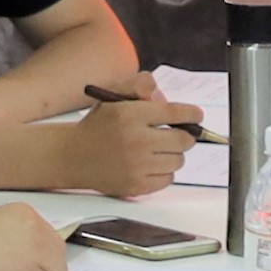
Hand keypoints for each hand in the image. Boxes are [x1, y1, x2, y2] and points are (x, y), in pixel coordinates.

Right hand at [72, 84, 196, 198]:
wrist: (73, 156)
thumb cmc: (98, 125)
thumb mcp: (113, 94)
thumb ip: (139, 84)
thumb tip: (163, 97)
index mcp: (130, 114)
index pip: (175, 113)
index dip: (192, 114)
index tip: (197, 116)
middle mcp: (135, 140)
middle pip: (184, 140)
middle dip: (184, 135)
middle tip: (178, 134)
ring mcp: (137, 166)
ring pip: (178, 161)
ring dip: (173, 154)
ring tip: (157, 149)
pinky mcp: (137, 186)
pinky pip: (168, 179)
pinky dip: (164, 172)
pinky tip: (150, 164)